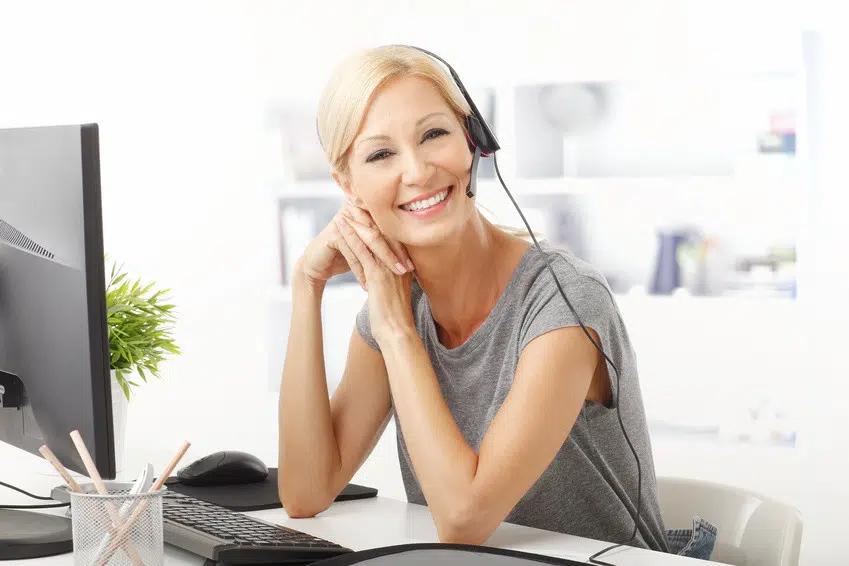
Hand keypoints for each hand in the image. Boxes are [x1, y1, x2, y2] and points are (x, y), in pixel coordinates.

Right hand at [298, 201, 413, 290]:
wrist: (318, 265)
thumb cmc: (346, 256)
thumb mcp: (368, 249)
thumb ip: (386, 243)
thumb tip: (414, 248)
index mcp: (367, 212)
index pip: (389, 229)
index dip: (402, 247)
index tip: (412, 265)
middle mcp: (356, 212)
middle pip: (381, 233)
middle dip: (394, 254)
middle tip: (405, 270)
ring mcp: (344, 221)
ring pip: (368, 242)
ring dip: (381, 261)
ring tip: (392, 277)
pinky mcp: (334, 234)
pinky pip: (352, 252)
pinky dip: (360, 270)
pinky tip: (367, 284)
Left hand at [334, 214, 415, 345]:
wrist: (397, 333)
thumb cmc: (394, 317)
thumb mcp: (395, 293)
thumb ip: (394, 280)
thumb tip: (387, 274)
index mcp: (404, 265)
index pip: (391, 236)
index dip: (380, 218)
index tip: (368, 204)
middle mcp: (399, 262)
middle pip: (383, 230)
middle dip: (369, 212)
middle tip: (356, 195)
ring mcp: (389, 267)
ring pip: (372, 236)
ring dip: (357, 218)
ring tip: (344, 204)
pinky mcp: (378, 275)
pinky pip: (363, 250)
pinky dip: (351, 234)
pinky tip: (341, 224)